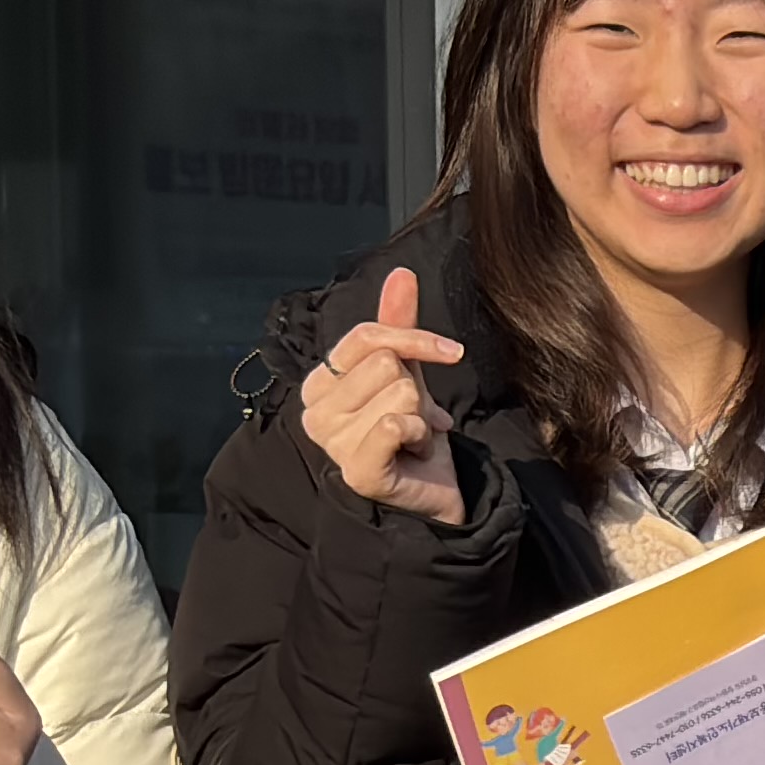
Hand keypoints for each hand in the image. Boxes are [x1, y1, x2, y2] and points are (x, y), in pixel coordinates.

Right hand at [303, 264, 471, 523]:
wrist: (431, 492)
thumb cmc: (410, 434)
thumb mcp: (407, 372)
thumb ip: (399, 324)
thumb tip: (401, 272)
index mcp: (319, 384)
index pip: (367, 337)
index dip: (414, 339)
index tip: (449, 350)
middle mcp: (315, 412)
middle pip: (386, 364)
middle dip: (417, 390)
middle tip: (416, 418)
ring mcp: (332, 444)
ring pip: (399, 393)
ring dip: (422, 417)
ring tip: (413, 438)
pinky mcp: (356, 471)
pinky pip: (395, 424)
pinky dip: (419, 435)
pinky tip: (413, 452)